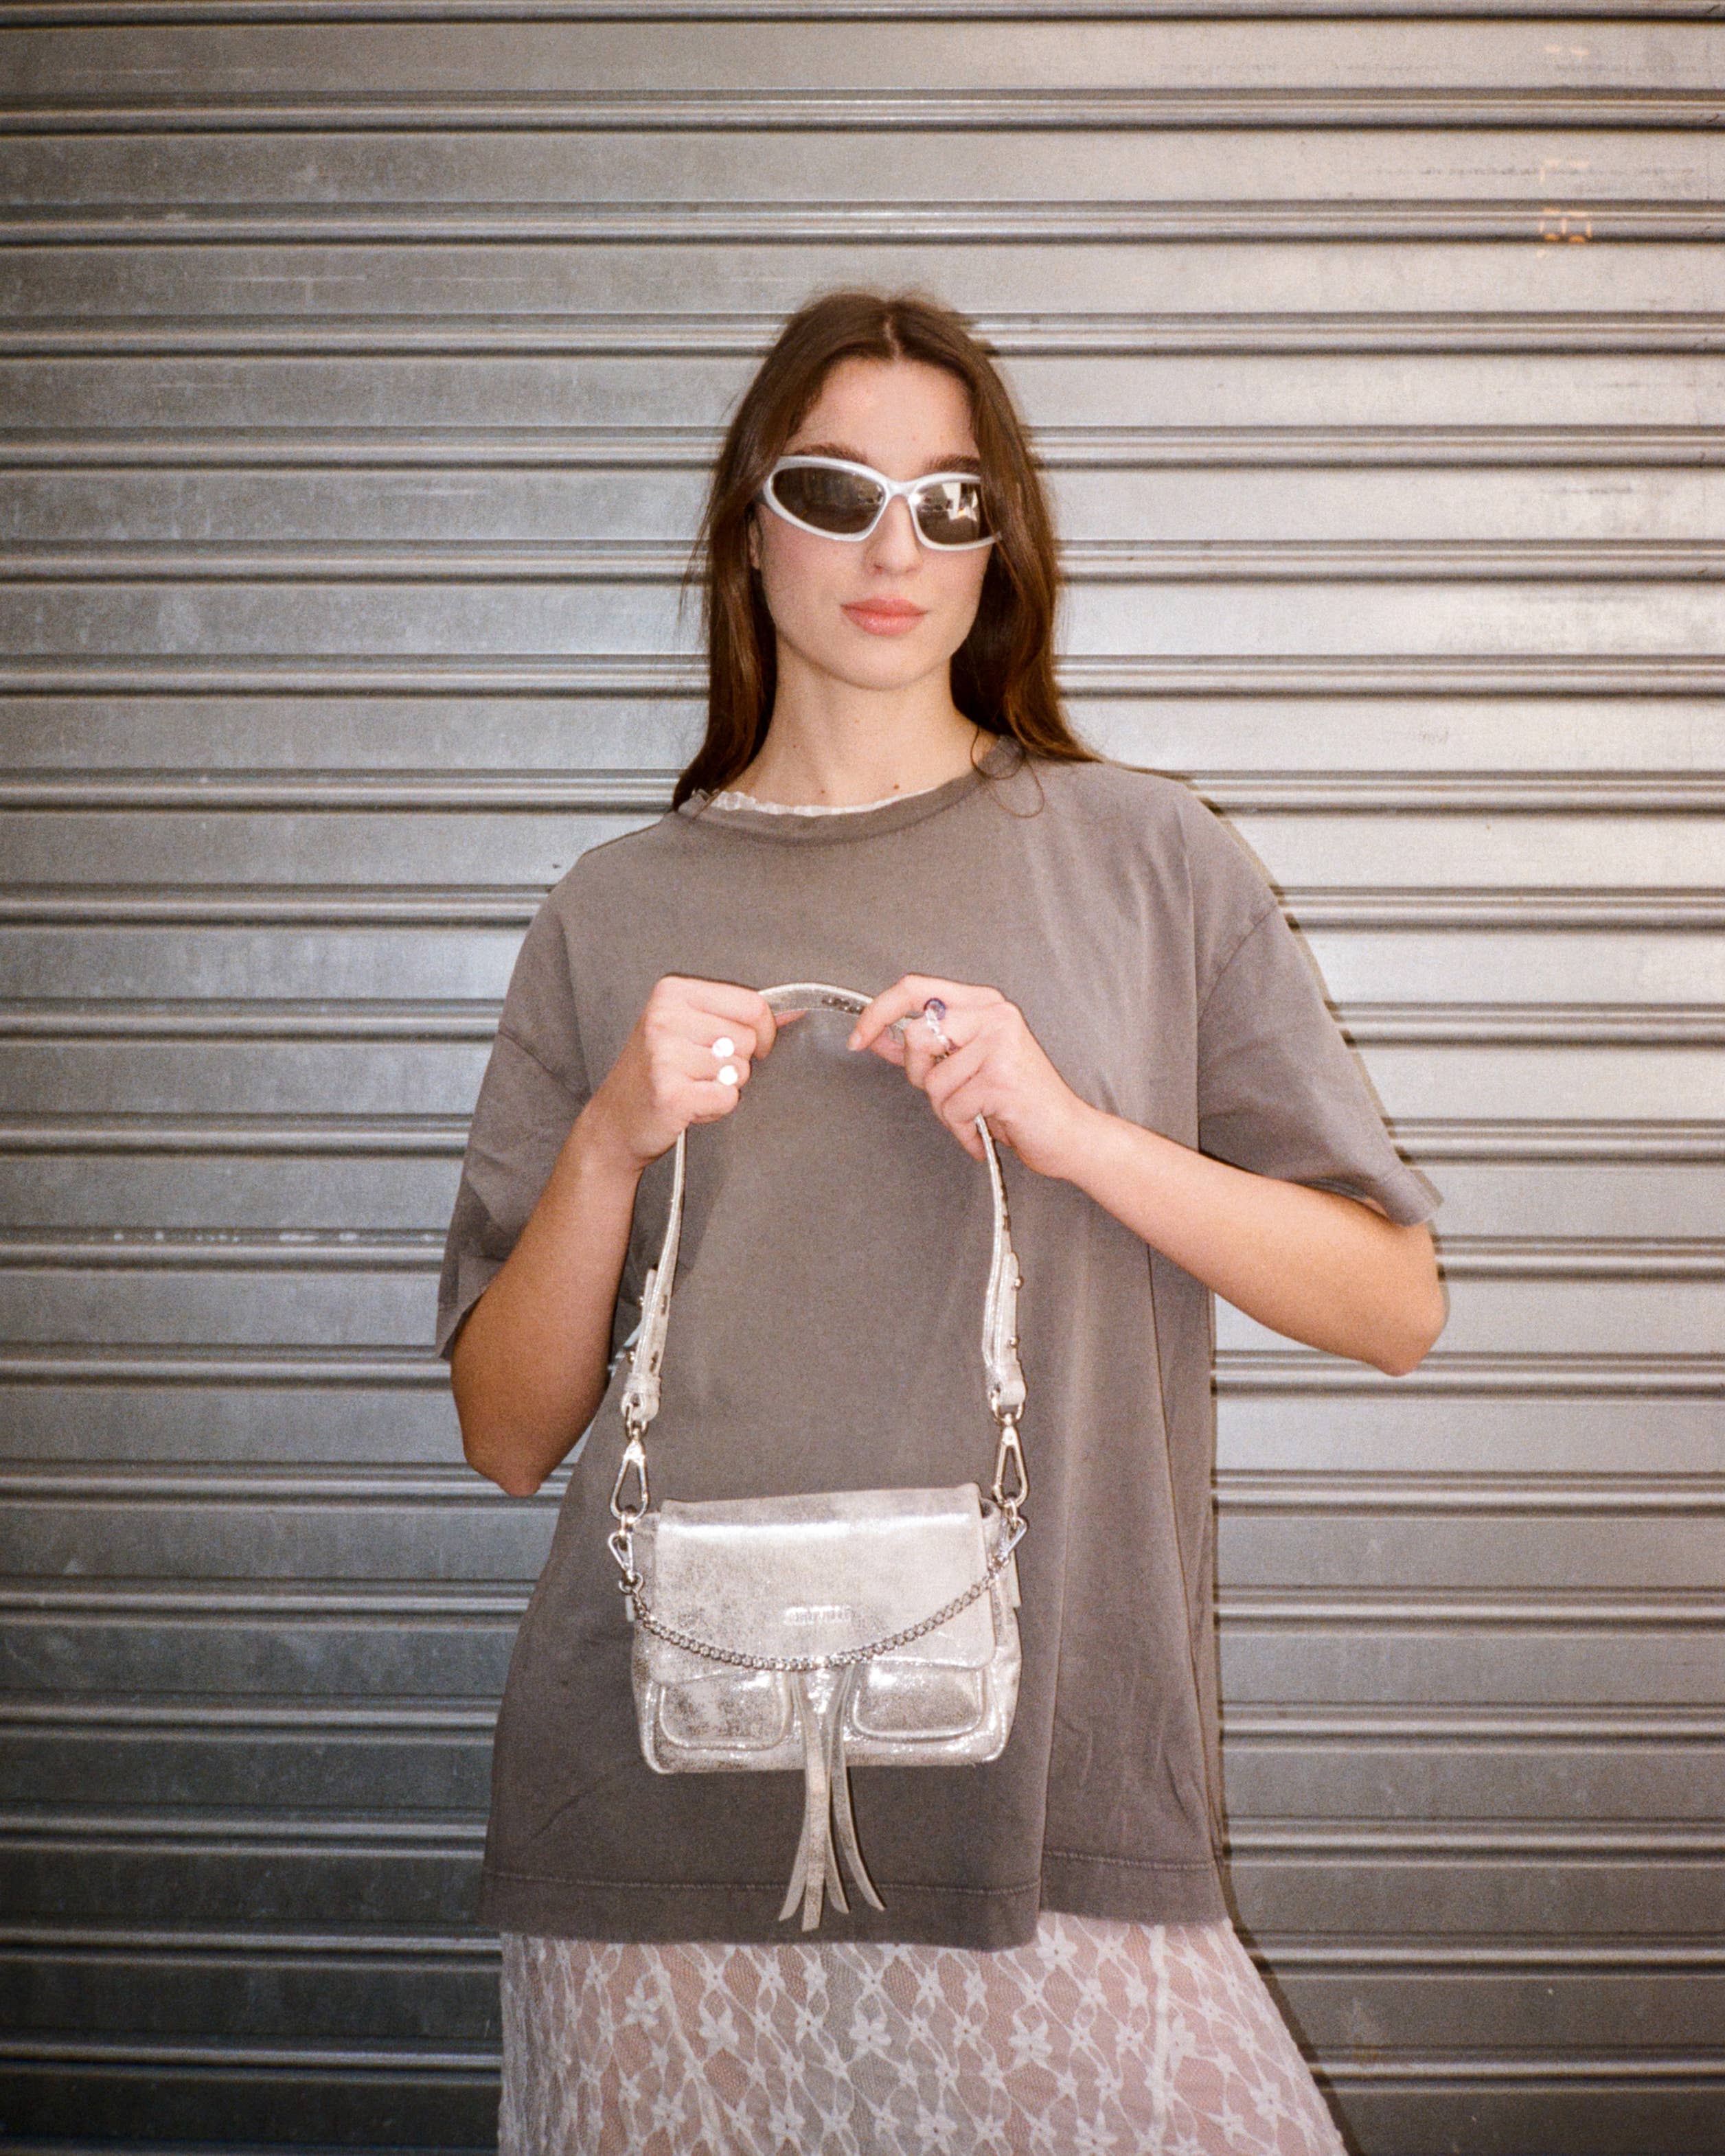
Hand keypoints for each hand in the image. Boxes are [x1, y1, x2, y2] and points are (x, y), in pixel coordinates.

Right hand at [583, 975, 805, 1172]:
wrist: (615, 1122)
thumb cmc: (655, 1075)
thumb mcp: (691, 1030)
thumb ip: (741, 1017)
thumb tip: (792, 1011)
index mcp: (672, 993)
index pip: (751, 1004)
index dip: (761, 1032)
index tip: (746, 1045)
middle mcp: (665, 1018)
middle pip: (747, 1039)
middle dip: (734, 1063)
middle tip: (697, 1071)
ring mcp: (665, 1055)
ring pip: (739, 1071)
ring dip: (722, 1087)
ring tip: (690, 1087)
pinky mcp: (671, 1092)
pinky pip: (727, 1098)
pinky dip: (714, 1109)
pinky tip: (688, 1105)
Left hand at [846, 974, 1090, 1175]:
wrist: (1066, 1133)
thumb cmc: (1017, 1100)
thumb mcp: (966, 1064)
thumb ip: (924, 1047)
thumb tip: (875, 1035)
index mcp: (983, 1003)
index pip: (915, 988)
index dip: (878, 1012)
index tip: (859, 1038)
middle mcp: (994, 1014)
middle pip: (916, 1037)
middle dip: (921, 1076)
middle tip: (950, 1093)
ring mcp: (1000, 1044)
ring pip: (932, 1081)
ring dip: (946, 1110)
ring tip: (976, 1113)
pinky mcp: (1002, 1078)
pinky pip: (952, 1108)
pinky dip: (962, 1129)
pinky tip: (984, 1130)